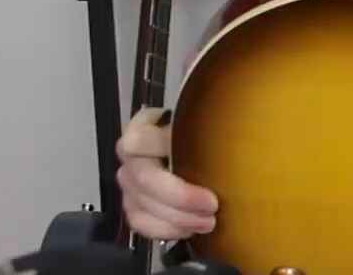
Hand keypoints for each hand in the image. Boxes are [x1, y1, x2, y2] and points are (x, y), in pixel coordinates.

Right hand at [115, 106, 219, 239]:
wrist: (197, 146)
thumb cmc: (200, 131)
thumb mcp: (202, 122)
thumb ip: (201, 129)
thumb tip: (224, 133)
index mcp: (142, 127)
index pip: (140, 141)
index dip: (167, 156)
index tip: (204, 176)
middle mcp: (130, 155)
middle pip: (145, 180)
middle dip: (180, 199)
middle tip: (212, 207)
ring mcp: (129, 181)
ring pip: (141, 205)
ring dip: (176, 219)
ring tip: (207, 222)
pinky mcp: (132, 203)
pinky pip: (140, 222)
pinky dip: (165, 230)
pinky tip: (188, 229)